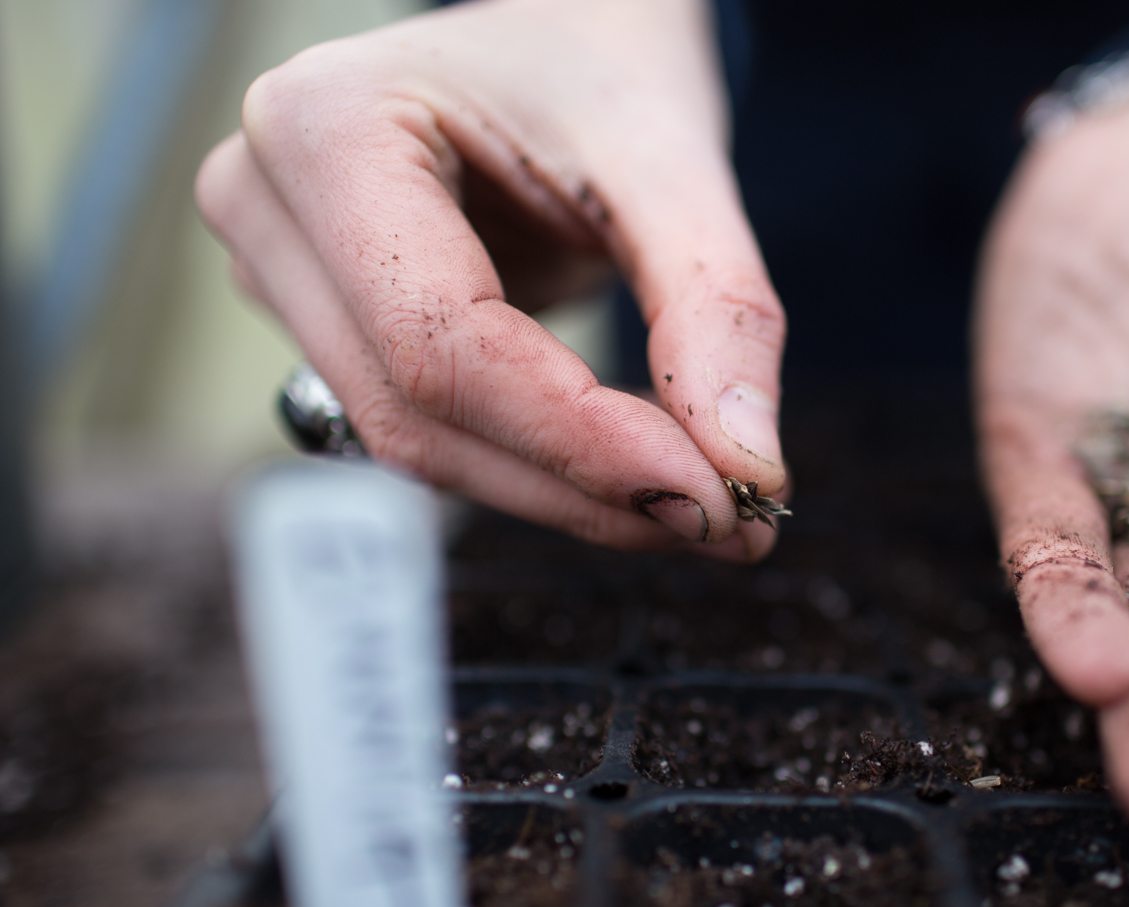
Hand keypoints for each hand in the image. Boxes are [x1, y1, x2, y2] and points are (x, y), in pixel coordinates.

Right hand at [197, 0, 785, 559]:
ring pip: (418, 442)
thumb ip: (716, 307)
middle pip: (419, 412)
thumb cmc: (602, 64)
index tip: (709, 498)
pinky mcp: (330, 324)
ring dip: (564, 493)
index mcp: (326, 127)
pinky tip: (636, 471)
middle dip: (581, 485)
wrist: (559, 31)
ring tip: (700, 502)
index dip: (576, 440)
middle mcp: (269, 205)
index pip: (442, 341)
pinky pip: (431, 429)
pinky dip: (540, 467)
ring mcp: (285, 273)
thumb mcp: (672, 159)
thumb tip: (746, 469)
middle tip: (728, 522)